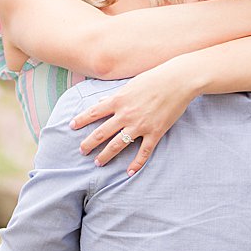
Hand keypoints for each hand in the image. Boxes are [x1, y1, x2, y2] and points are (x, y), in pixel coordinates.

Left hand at [70, 62, 197, 174]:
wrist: (178, 81)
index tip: (71, 126)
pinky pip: (143, 152)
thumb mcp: (130, 84)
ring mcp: (140, 125)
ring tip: (98, 162)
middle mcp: (126, 114)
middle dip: (89, 143)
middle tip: (82, 151)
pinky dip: (136, 164)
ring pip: (117, 145)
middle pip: (102, 132)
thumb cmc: (154, 78)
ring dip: (105, 155)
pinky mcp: (155, 133)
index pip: (94, 112)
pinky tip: (129, 172)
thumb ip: (115, 95)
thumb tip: (101, 101)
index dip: (81, 120)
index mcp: (118, 100)